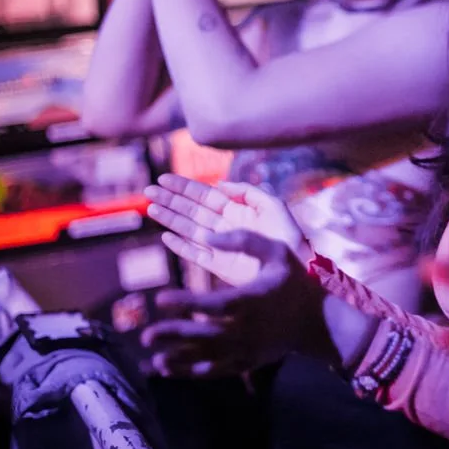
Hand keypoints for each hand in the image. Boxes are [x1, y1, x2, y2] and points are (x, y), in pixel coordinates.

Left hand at [140, 175, 319, 377]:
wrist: (316, 322)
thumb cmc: (293, 280)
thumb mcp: (277, 251)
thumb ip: (245, 240)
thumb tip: (209, 236)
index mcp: (252, 300)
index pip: (214, 304)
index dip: (186, 302)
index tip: (160, 298)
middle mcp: (247, 328)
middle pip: (205, 335)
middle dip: (175, 336)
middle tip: (146, 335)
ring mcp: (246, 349)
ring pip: (207, 358)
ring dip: (179, 360)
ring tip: (153, 361)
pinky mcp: (245, 362)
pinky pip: (214, 371)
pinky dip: (190, 372)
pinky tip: (167, 369)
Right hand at [143, 174, 305, 284]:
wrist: (299, 269)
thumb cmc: (289, 236)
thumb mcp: (272, 206)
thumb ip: (246, 192)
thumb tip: (219, 185)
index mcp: (237, 210)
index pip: (205, 195)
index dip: (184, 187)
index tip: (164, 179)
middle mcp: (226, 226)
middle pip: (192, 210)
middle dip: (171, 200)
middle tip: (148, 191)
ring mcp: (221, 246)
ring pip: (189, 229)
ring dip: (170, 219)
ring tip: (151, 208)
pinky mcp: (220, 266)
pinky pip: (195, 254)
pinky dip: (180, 246)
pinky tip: (166, 236)